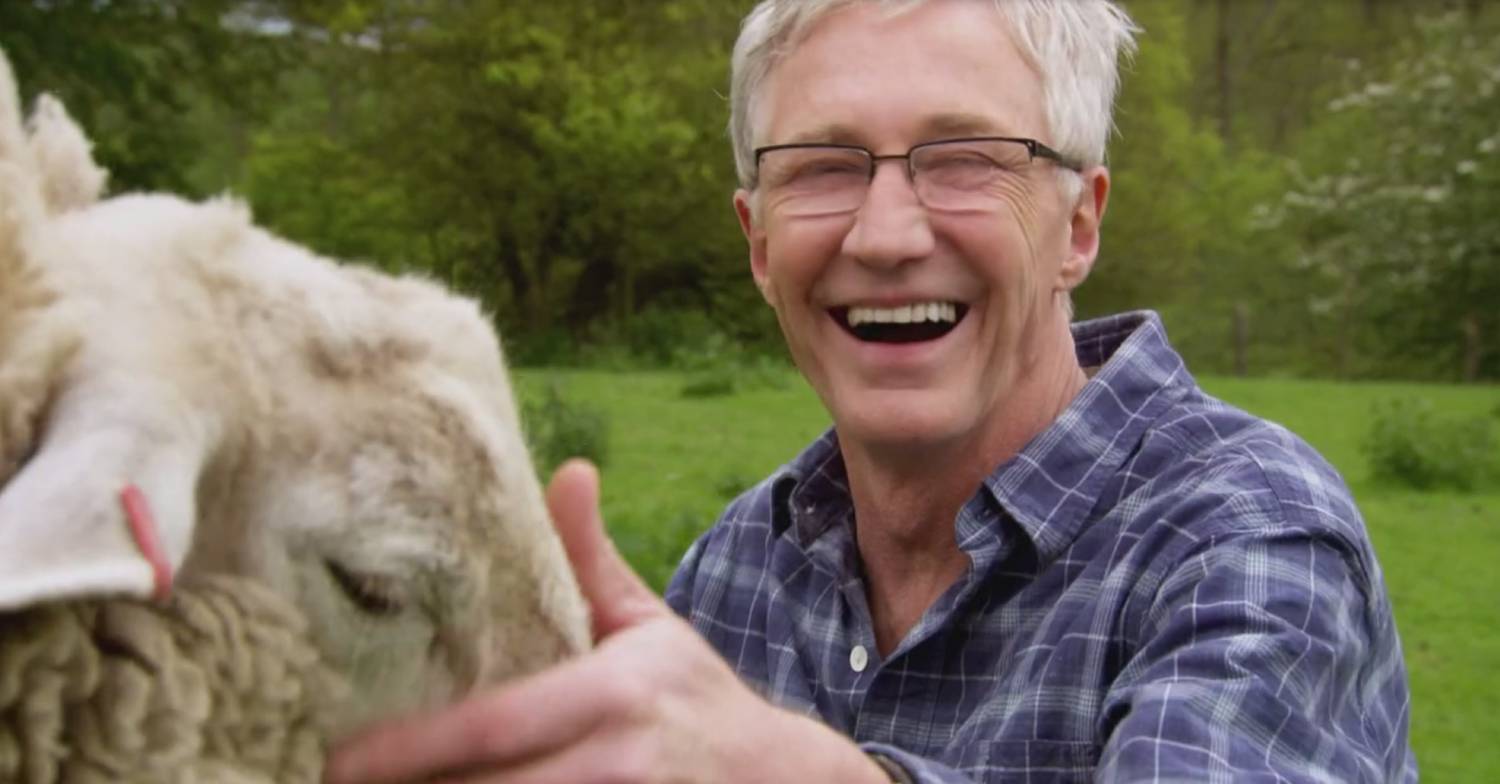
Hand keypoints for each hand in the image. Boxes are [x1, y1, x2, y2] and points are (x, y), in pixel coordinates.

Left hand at [324, 459, 888, 783]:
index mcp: (614, 691)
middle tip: (330, 782)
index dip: (410, 749)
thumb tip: (568, 471)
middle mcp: (618, 759)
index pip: (494, 725)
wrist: (781, 778)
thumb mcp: (649, 626)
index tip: (337, 760)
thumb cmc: (695, 697)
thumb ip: (591, 559)